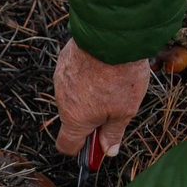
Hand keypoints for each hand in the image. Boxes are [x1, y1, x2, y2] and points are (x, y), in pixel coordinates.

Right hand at [53, 39, 150, 157]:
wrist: (113, 35)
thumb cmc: (120, 76)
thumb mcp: (125, 110)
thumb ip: (114, 133)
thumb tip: (108, 151)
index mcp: (75, 119)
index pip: (67, 145)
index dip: (81, 150)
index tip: (96, 146)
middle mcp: (62, 100)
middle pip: (73, 119)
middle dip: (91, 118)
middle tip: (115, 107)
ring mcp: (60, 79)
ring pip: (73, 96)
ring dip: (89, 95)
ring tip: (112, 82)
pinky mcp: (64, 60)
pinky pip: (73, 76)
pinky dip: (86, 76)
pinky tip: (104, 67)